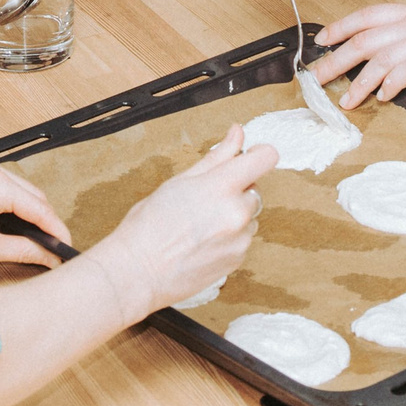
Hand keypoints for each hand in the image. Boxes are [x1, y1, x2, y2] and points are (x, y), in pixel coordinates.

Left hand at [0, 154, 71, 270]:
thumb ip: (25, 250)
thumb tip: (52, 257)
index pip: (38, 207)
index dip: (56, 229)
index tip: (68, 246)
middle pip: (33, 196)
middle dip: (45, 222)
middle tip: (56, 247)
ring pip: (23, 190)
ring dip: (32, 213)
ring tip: (40, 239)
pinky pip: (8, 187)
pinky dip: (16, 205)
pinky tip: (21, 224)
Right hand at [89, 126, 275, 319]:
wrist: (139, 272)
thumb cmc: (149, 226)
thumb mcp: (179, 181)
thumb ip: (216, 157)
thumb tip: (237, 134)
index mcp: (221, 186)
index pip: (266, 158)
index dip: (258, 153)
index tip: (248, 157)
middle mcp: (237, 212)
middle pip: (254, 188)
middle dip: (235, 189)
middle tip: (203, 199)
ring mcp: (240, 239)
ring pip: (249, 215)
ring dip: (233, 214)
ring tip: (199, 224)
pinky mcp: (238, 260)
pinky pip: (243, 238)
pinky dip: (228, 236)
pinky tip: (202, 241)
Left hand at [311, 0, 405, 103]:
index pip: (368, 16)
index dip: (341, 27)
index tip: (322, 41)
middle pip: (364, 39)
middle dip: (336, 60)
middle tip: (316, 79)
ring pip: (381, 57)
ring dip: (359, 81)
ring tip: (346, 101)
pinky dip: (393, 84)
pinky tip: (385, 97)